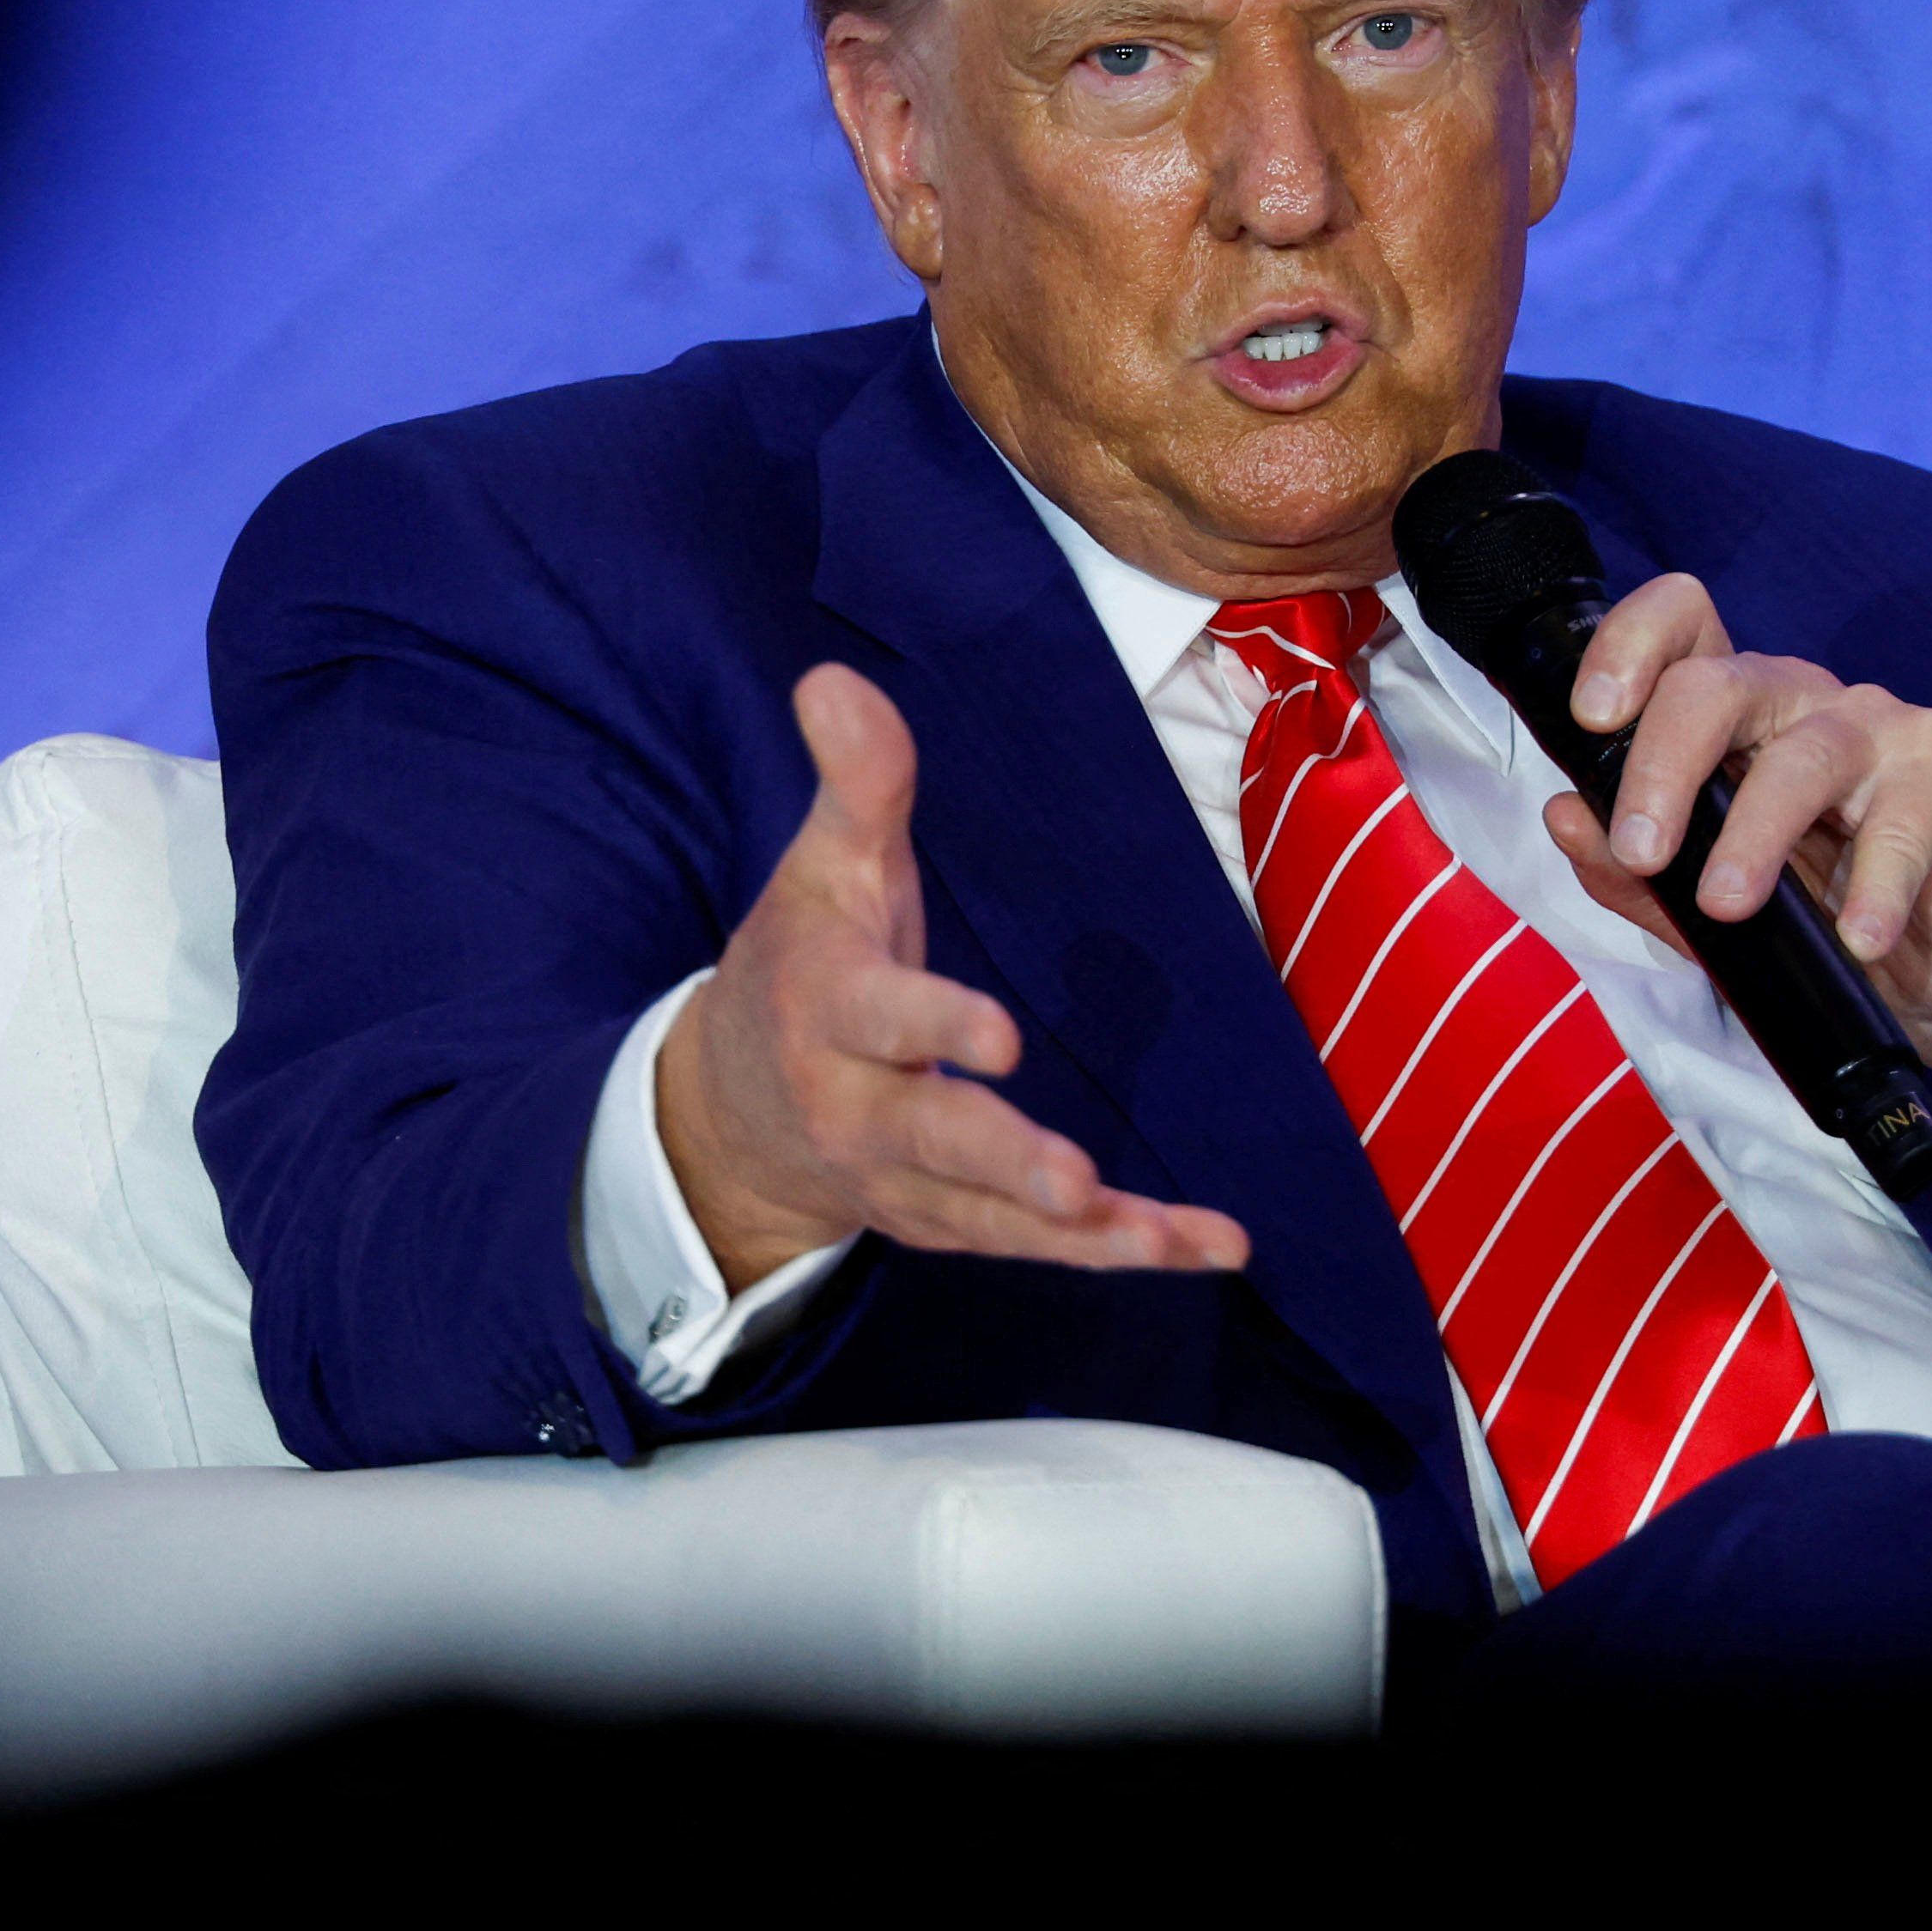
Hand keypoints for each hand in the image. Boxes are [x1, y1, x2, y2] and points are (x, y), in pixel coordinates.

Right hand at [655, 663, 1253, 1286]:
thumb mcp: (820, 869)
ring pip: (995, 1216)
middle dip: (1007, 1162)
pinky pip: (1033, 1246)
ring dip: (1084, 1232)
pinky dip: (1118, 1251)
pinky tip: (1202, 1249)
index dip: (937, 1029)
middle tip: (1074, 1183)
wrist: (729, 1117)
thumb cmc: (801, 967)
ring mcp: (906, 1182)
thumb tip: (835, 679)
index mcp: (832, 1013)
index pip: (881, 1019)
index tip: (1000, 1036)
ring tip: (1165, 1238)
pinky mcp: (949, 1225)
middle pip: (937, 1141)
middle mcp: (862, 1111)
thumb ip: (854, 783)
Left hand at [1542, 578, 1931, 1156]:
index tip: (1592, 718)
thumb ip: (1638, 874)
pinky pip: (1902, 824)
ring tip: (1726, 906)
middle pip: (1720, 685)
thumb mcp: (1712, 912)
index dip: (1629, 646)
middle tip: (1642, 849)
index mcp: (1737, 717)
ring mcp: (1882, 731)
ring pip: (1804, 756)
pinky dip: (1873, 888)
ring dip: (1755, 834)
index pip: (1681, 629)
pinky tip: (1858, 938)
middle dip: (1664, 765)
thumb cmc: (1828, 925)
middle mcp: (1804, 704)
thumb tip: (1564, 818)